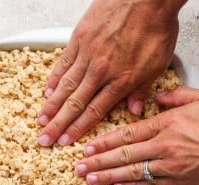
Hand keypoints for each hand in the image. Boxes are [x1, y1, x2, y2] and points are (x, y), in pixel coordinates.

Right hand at [38, 0, 185, 146]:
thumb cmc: (155, 27)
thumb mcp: (158, 64)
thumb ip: (142, 89)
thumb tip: (134, 111)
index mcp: (120, 81)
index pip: (94, 112)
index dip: (78, 129)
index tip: (65, 141)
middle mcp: (100, 72)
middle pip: (75, 104)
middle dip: (58, 125)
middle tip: (44, 139)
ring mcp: (87, 55)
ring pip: (65, 86)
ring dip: (51, 106)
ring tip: (40, 121)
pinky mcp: (79, 38)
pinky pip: (63, 63)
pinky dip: (53, 79)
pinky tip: (46, 92)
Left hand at [75, 86, 198, 184]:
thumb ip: (178, 95)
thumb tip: (159, 96)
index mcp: (167, 124)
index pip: (127, 134)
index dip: (104, 142)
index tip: (88, 147)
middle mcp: (163, 146)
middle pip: (123, 155)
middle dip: (98, 161)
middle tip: (79, 167)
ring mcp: (170, 166)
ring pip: (131, 172)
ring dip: (108, 176)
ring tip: (89, 180)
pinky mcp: (179, 181)